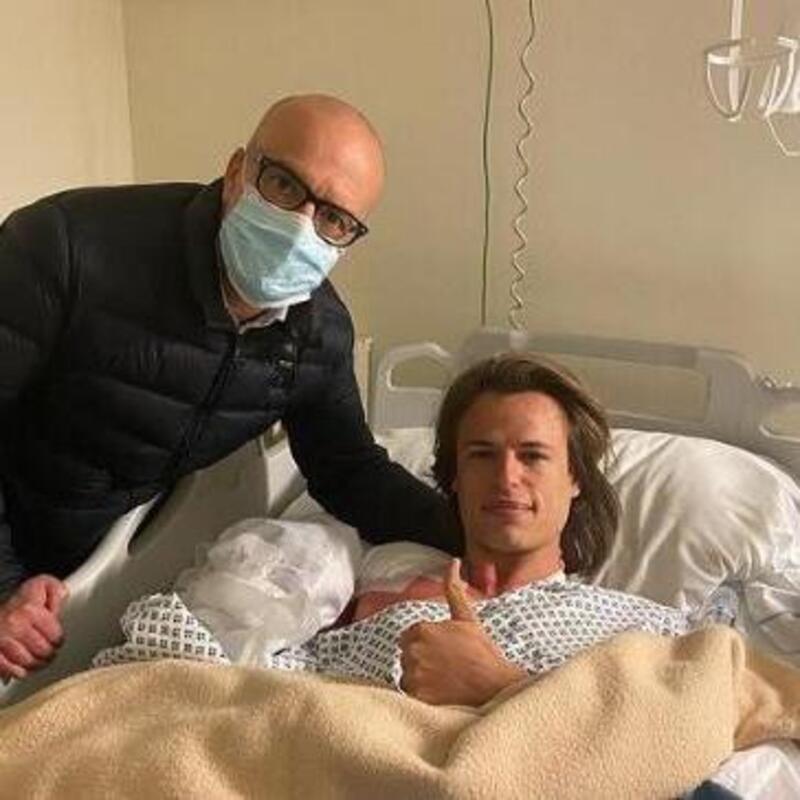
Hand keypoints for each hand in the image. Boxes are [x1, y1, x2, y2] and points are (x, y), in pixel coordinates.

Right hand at [0, 575, 67, 681]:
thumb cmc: (22, 599)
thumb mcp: (43, 585)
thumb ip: (57, 591)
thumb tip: (64, 598)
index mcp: (30, 609)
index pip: (55, 635)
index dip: (58, 640)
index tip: (57, 640)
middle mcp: (14, 624)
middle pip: (42, 651)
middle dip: (49, 654)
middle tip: (50, 653)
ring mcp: (2, 638)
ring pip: (26, 662)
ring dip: (35, 665)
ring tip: (39, 661)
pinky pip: (7, 668)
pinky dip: (16, 671)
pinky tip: (22, 668)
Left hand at [399, 558, 526, 705]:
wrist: (495, 687)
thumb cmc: (482, 653)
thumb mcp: (467, 618)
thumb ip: (454, 589)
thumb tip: (453, 562)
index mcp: (422, 630)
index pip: (410, 636)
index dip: (427, 643)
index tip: (444, 651)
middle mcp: (414, 651)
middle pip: (407, 655)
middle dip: (422, 659)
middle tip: (446, 666)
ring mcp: (414, 675)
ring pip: (407, 674)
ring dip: (420, 677)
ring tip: (444, 680)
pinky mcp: (416, 697)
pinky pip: (409, 694)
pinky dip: (421, 695)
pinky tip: (439, 693)